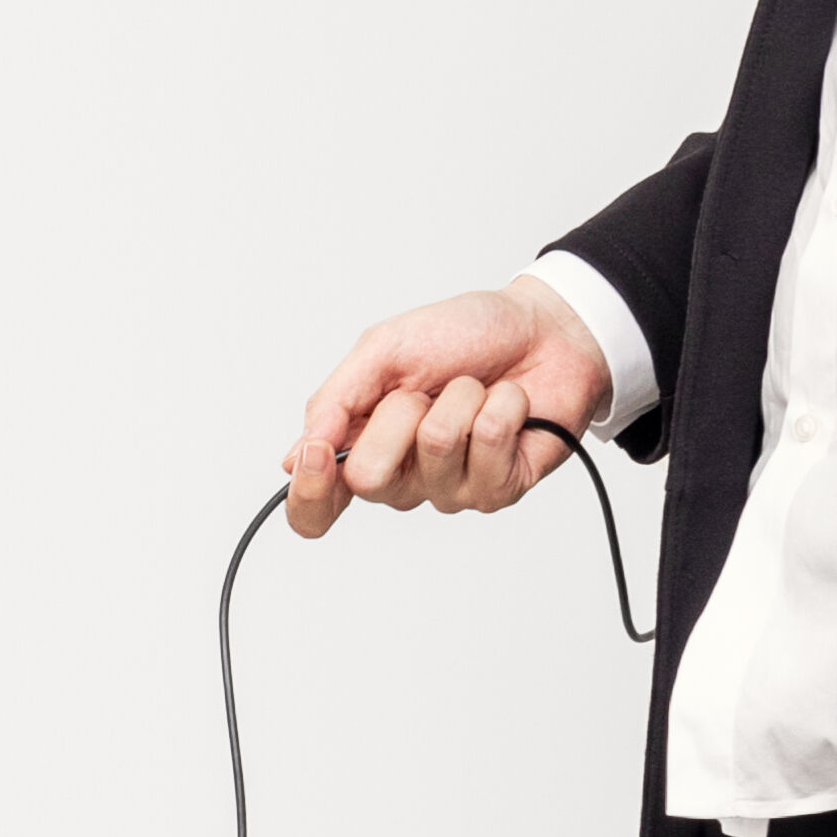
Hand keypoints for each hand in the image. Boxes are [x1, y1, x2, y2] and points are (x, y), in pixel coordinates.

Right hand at [288, 272, 613, 538]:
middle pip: (368, 479)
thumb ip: (334, 401)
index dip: (309, 493)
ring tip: (472, 388)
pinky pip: (487, 448)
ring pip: (434, 452)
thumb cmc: (464, 335)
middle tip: (424, 389)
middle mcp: (402, 477)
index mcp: (362, 446)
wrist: (542, 327)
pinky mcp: (499, 489)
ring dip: (458, 400)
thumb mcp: (383, 349)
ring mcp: (449, 488)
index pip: (315, 509)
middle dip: (397, 414)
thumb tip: (294, 457)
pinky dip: (499, 406)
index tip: (318, 454)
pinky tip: (507, 402)